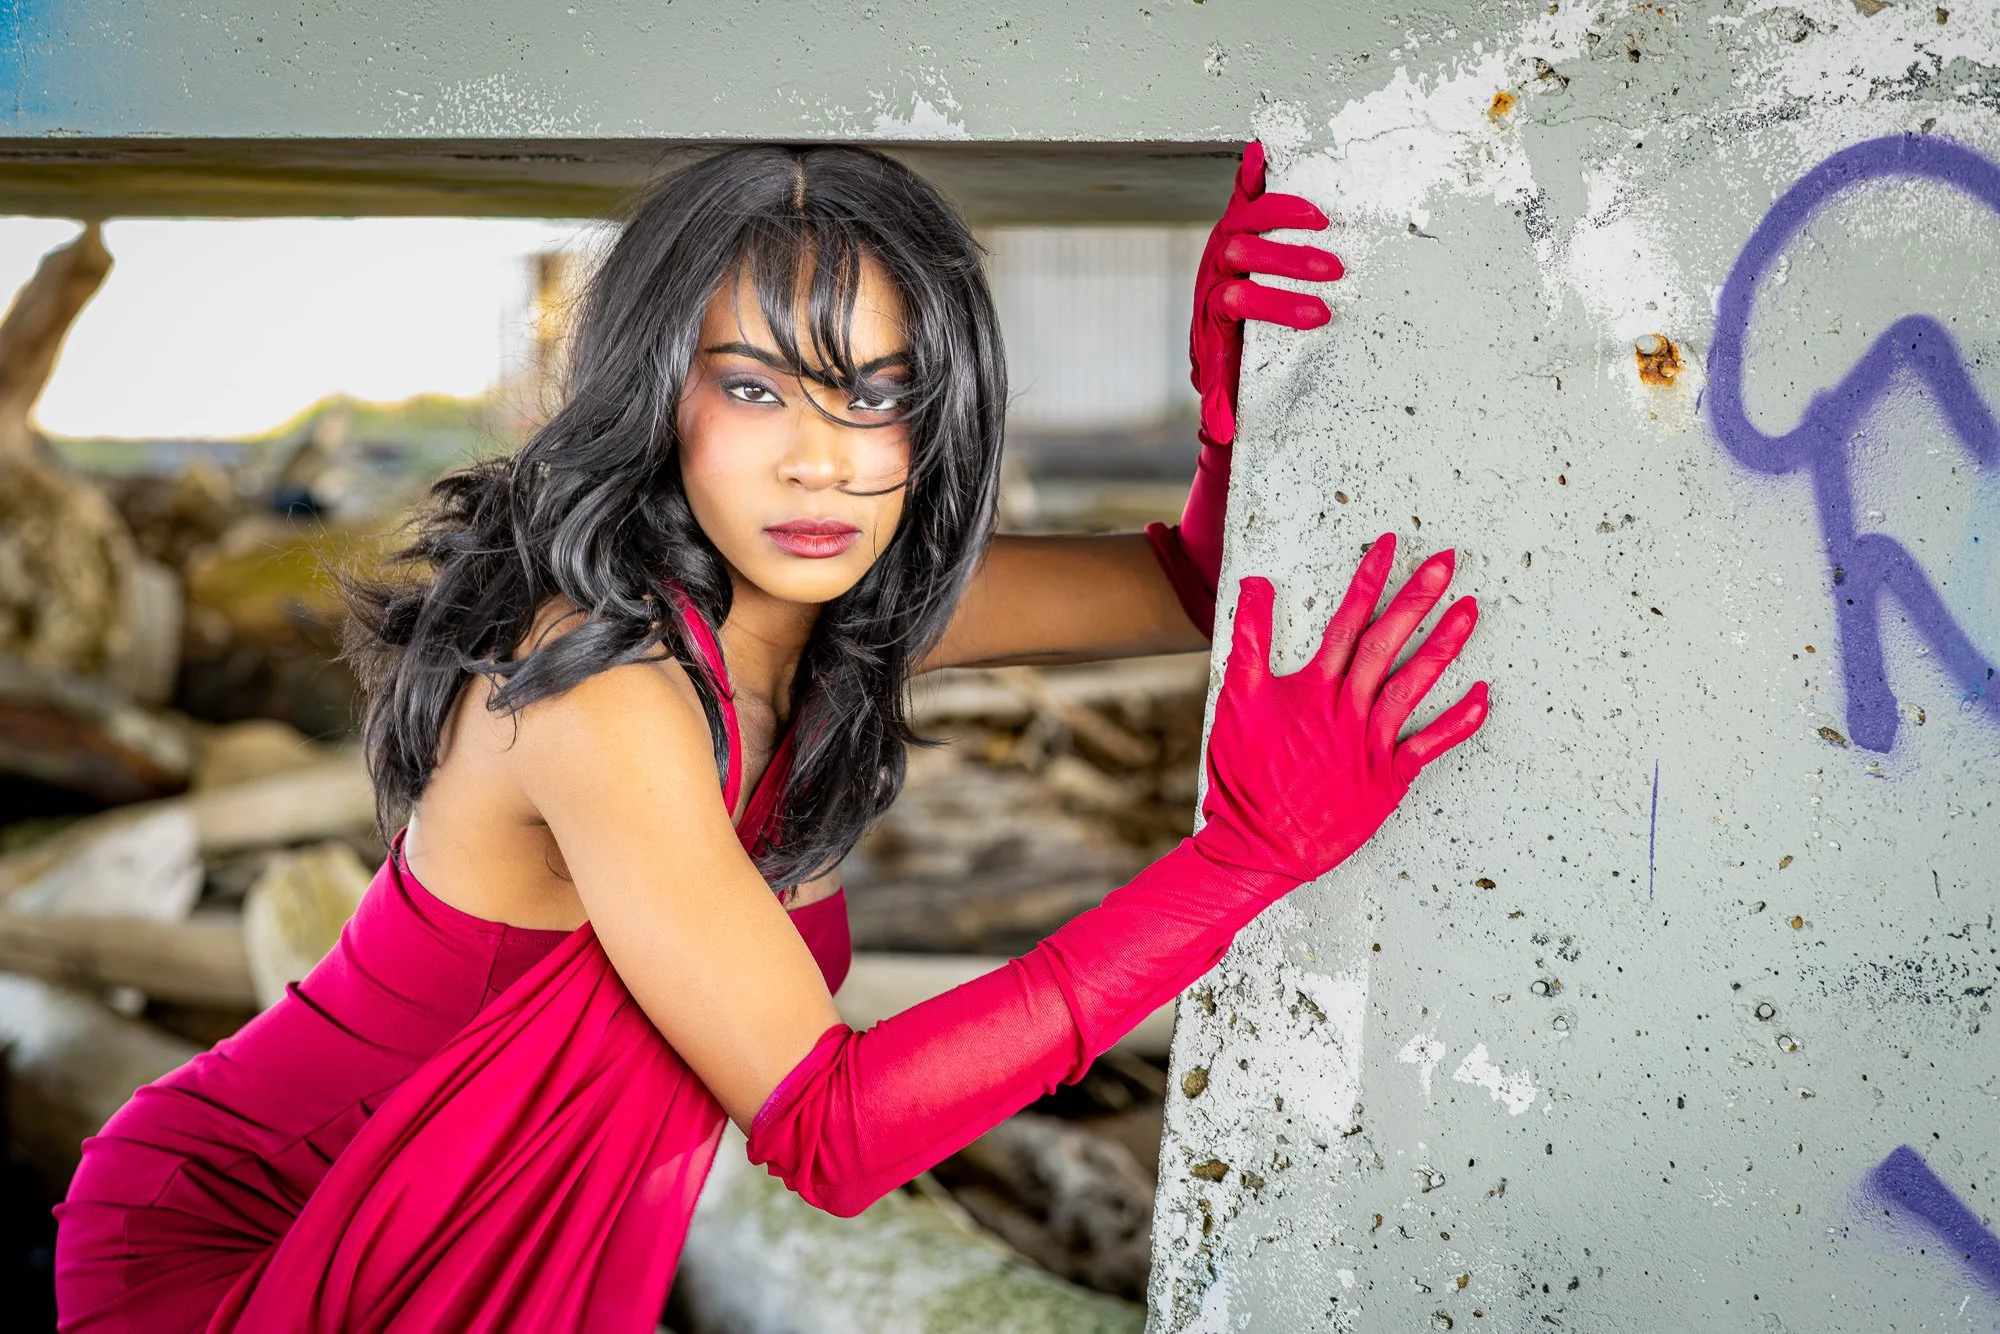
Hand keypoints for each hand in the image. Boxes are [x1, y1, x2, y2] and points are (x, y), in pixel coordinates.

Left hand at [1190, 141, 1344, 446]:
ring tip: (1322, 221)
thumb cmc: (1225, 352)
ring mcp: (1225, 240)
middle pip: (1243, 255)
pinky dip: (1252, 171)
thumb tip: (1223, 434)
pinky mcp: (1235, 220)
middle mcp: (1215, 268)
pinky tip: (1264, 152)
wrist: (1211, 322)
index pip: (1239, 299)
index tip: (1317, 316)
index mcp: (1214, 304)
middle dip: (1288, 262)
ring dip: (1282, 214)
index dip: (1275, 305)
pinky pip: (1242, 192)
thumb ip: (1218, 402)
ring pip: (1245, 219)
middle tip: (1331, 271)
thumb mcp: (1219, 376)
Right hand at [1194, 535, 1487, 885]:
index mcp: (1311, 689)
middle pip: (1387, 643)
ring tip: (1470, 610)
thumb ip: (1249, 639)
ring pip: (1414, 685)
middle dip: (1418, 599)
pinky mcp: (1388, 778)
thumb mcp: (1235, 701)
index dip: (1369, 581)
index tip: (1389, 545)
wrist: (1257, 844)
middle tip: (1446, 562)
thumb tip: (1258, 583)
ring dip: (1444, 646)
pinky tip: (1483, 694)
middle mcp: (1346, 710)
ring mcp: (1371, 744)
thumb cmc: (1242, 776)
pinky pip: (1431, 744)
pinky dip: (1460, 720)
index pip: (1347, 622)